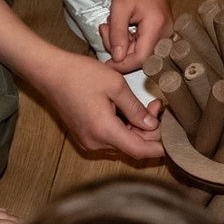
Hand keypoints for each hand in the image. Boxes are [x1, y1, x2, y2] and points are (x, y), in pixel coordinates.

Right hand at [36, 50, 163, 160]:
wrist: (50, 73)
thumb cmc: (79, 75)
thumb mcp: (115, 85)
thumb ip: (136, 108)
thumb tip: (152, 125)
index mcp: (104, 130)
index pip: (139, 150)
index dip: (159, 148)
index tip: (173, 141)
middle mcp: (95, 142)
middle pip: (132, 147)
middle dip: (150, 132)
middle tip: (158, 107)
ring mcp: (88, 140)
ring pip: (122, 143)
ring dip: (137, 129)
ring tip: (146, 105)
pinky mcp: (85, 135)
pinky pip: (110, 138)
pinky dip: (124, 128)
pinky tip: (129, 110)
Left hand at [102, 0, 171, 69]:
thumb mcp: (119, 8)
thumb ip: (117, 34)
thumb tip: (117, 59)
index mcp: (156, 27)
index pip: (140, 58)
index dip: (121, 65)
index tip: (105, 64)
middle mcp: (166, 33)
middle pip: (140, 57)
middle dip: (119, 50)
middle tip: (105, 29)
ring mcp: (166, 33)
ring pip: (141, 52)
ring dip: (122, 44)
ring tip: (110, 25)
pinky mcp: (162, 32)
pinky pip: (144, 44)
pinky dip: (129, 40)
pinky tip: (121, 26)